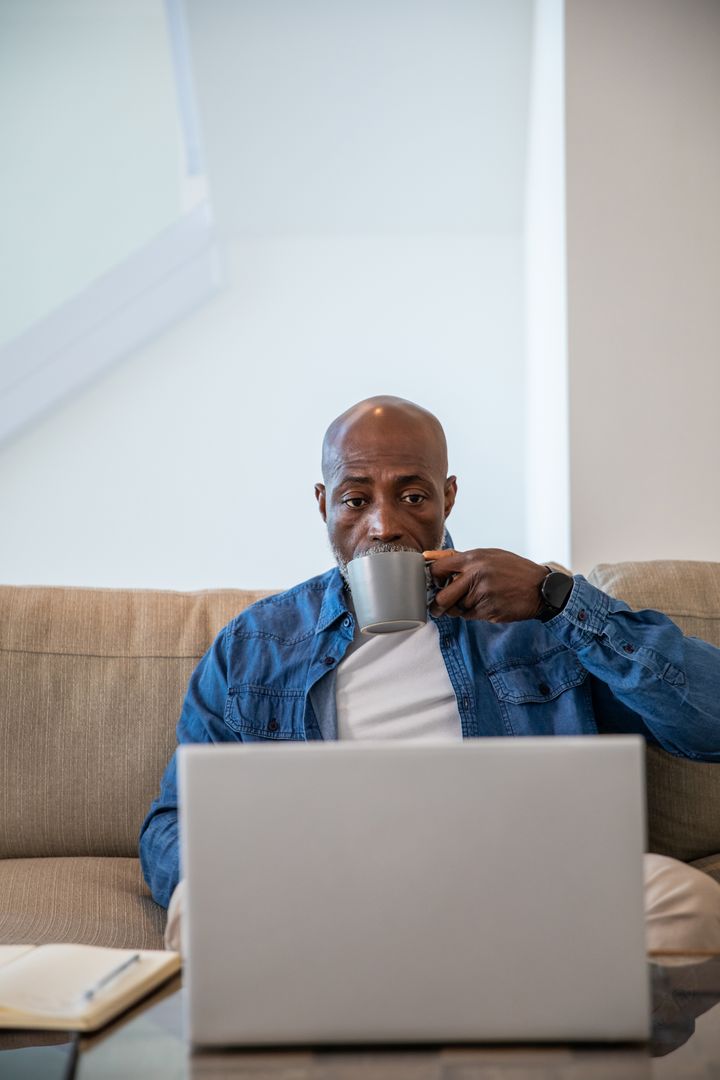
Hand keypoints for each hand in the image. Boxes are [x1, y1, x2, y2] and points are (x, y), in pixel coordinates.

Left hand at [423, 547, 547, 622]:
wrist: (541, 588)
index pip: (438, 569)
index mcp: (473, 559)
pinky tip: (486, 604)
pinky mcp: (488, 611)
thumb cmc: (513, 569)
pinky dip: (473, 613)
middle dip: (437, 606)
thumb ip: (458, 557)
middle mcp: (475, 576)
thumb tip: (427, 556)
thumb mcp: (488, 555)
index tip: (433, 584)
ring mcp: (482, 595)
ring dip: (460, 608)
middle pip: (442, 598)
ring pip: (457, 609)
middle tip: (436, 608)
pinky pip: (470, 616)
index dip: (432, 579)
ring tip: (476, 600)